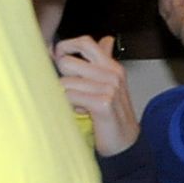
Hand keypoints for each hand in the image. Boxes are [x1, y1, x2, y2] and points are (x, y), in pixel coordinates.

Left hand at [54, 36, 140, 155]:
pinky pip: (68, 97)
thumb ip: (105, 60)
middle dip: (61, 77)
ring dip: (65, 96)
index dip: (65, 47)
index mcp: (112, 66)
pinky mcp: (102, 103)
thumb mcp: (112, 83)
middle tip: (72, 90)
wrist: (126, 143)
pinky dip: (68, 106)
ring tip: (79, 105)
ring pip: (64, 82)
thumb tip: (106, 39)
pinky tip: (80, 112)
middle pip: (67, 62)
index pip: (85, 42)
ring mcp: (109, 88)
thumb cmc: (113, 114)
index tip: (58, 58)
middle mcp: (112, 74)